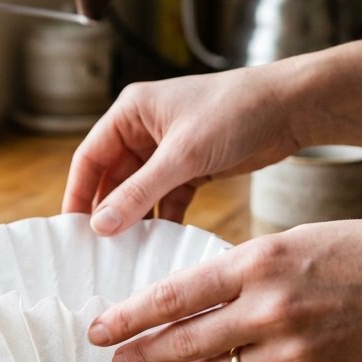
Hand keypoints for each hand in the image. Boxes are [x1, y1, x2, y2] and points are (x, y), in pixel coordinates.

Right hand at [61, 65, 303, 233]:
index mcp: (131, 112)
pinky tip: (158, 244)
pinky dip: (162, 219)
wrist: (290, 108)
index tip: (70, 229)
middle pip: (112, 178)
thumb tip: (100, 225)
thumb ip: (139, 192)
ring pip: (139, 192)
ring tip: (124, 254)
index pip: (90, 157)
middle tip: (95, 250)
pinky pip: (166, 199)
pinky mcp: (192, 167)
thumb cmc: (234, 112)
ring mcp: (168, 150)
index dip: (78, 193)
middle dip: (106, 212)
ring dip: (134, 219)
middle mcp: (144, 129)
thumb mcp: (182, 155)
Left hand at [87, 220, 361, 361]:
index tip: (103, 328)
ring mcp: (292, 352)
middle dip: (140, 353)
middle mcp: (270, 309)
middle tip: (114, 359)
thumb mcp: (298, 240)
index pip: (174, 296)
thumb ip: (247, 271)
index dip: (129, 317)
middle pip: (183, 342)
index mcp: (261, 262)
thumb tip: (201, 299)